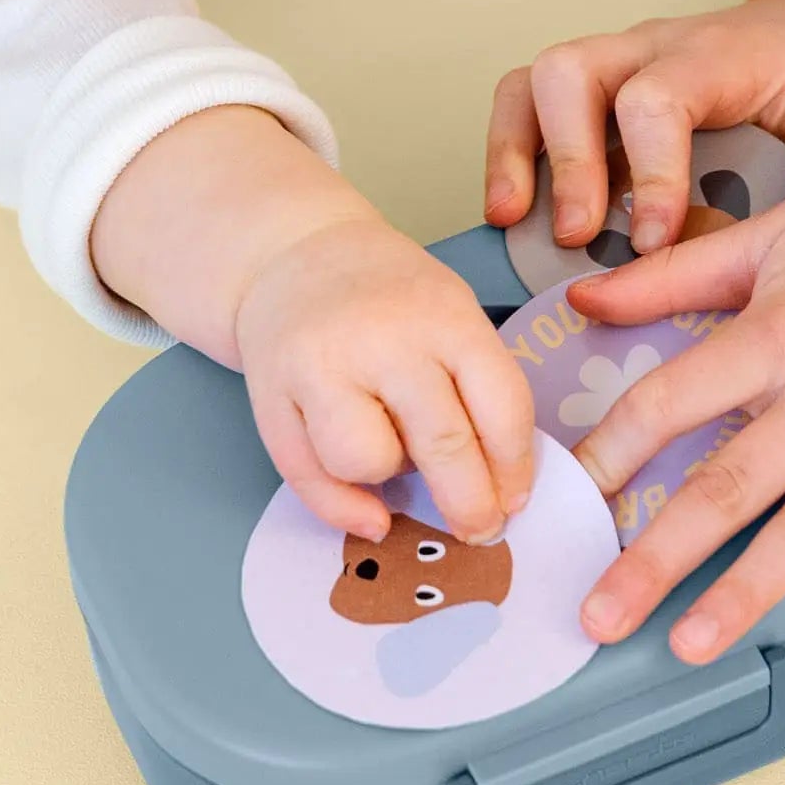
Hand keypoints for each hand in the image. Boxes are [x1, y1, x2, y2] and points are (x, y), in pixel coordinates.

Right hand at [231, 214, 536, 544]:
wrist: (293, 254)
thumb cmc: (389, 298)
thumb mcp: (449, 315)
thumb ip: (475, 387)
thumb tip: (495, 490)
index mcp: (446, 317)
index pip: (501, 406)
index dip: (513, 468)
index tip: (515, 501)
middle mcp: (384, 340)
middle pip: (442, 444)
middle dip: (469, 504)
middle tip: (479, 530)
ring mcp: (322, 365)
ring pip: (367, 461)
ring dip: (389, 479)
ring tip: (393, 460)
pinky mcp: (270, 392)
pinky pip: (308, 476)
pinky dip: (342, 508)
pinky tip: (370, 512)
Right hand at [481, 0, 784, 259]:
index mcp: (714, 54)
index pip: (656, 99)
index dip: (647, 172)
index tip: (654, 241)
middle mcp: (650, 48)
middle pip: (570, 73)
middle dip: (564, 160)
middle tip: (579, 236)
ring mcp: (613, 62)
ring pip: (533, 81)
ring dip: (514, 152)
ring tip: (514, 221)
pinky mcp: (594, 87)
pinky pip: (526, 102)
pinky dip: (510, 151)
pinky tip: (514, 211)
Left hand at [561, 120, 784, 673]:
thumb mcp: (780, 229)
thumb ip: (677, 272)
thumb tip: (583, 295)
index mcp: (783, 330)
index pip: (673, 401)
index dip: (612, 453)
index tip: (564, 500)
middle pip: (732, 482)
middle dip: (659, 555)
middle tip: (600, 614)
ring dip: (754, 589)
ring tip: (695, 643)